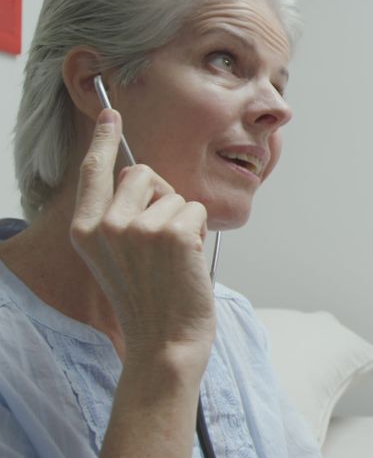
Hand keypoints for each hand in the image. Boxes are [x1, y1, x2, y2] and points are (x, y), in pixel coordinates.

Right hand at [69, 109, 215, 364]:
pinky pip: (196, 210)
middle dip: (164, 197)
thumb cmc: (150, 302)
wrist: (163, 342)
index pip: (93, 172)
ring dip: (185, 222)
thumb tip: (146, 181)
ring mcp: (137, 228)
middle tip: (165, 240)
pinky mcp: (171, 233)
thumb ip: (121, 220)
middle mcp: (106, 225)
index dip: (104, 141)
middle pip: (144, 174)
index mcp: (86, 231)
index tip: (110, 115)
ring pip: (175, 195)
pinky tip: (188, 262)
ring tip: (175, 260)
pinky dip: (200, 232)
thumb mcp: (118, 259)